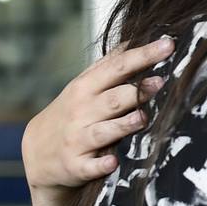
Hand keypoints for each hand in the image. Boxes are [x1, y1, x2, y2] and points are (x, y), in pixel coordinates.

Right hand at [22, 36, 173, 205]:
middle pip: (113, 99)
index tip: (169, 45)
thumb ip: (109, 65)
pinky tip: (113, 162)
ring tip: (142, 117)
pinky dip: (101, 165)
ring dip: (122, 125)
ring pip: (103, 131)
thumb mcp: (83, 85)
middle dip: (136, 90)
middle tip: (161, 82)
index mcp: (86, 87)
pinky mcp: (76, 166)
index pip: (118, 67)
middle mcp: (82, 111)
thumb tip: (135, 38)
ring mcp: (78, 139)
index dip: (143, 55)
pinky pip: (90, 166)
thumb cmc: (71, 113)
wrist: (37, 152)